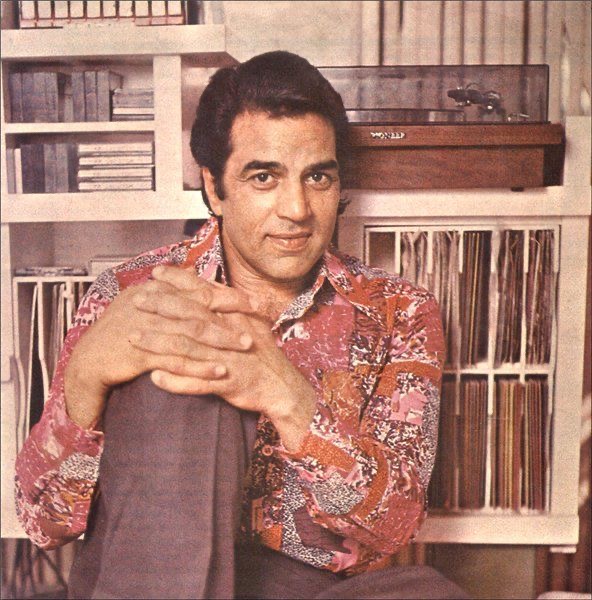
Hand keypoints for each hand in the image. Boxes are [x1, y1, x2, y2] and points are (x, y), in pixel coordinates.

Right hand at [64, 265, 255, 428]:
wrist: (89, 358)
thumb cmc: (120, 330)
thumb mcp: (143, 301)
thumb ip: (171, 290)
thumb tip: (197, 274)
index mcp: (155, 291)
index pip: (199, 289)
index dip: (228, 294)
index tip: (255, 300)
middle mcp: (152, 305)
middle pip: (200, 307)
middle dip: (233, 312)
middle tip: (260, 316)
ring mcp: (146, 328)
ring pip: (191, 333)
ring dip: (222, 339)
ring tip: (246, 345)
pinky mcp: (142, 354)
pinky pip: (176, 361)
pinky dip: (200, 367)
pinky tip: (220, 371)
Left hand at [131, 266, 316, 450]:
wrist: (282, 384)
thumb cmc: (261, 352)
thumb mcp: (249, 321)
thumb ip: (228, 304)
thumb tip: (208, 284)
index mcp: (234, 316)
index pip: (204, 292)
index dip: (179, 280)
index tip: (156, 272)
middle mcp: (230, 332)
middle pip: (192, 315)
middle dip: (161, 306)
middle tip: (136, 299)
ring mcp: (229, 357)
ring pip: (189, 347)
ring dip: (159, 343)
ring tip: (133, 338)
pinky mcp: (229, 382)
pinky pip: (200, 383)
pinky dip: (177, 382)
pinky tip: (154, 379)